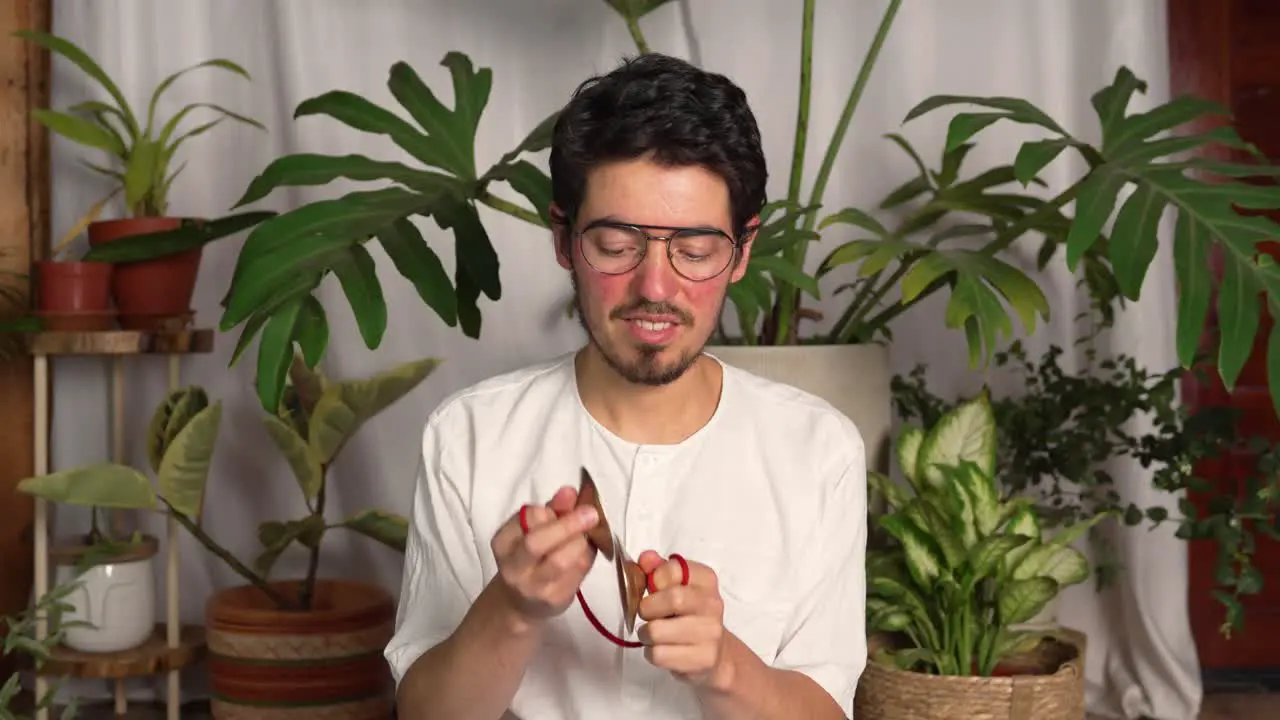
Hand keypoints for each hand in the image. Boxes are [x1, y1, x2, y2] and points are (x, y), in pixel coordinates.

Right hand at [489, 486, 598, 623]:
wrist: (522, 602)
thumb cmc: (531, 558)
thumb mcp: (535, 530)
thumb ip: (553, 509)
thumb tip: (569, 491)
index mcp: (504, 542)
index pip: (527, 517)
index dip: (551, 509)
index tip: (568, 504)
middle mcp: (513, 566)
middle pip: (537, 542)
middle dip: (567, 525)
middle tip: (591, 514)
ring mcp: (533, 586)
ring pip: (559, 560)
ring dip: (579, 542)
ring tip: (587, 536)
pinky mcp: (555, 599)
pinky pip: (577, 572)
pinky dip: (587, 557)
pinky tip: (587, 551)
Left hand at [635, 550, 729, 686]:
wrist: (715, 655)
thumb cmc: (689, 616)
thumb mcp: (676, 587)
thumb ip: (659, 570)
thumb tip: (645, 558)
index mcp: (706, 580)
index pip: (673, 569)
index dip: (654, 579)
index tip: (654, 588)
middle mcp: (713, 604)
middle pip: (671, 599)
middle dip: (647, 608)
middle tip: (647, 614)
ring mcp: (710, 633)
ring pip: (657, 631)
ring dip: (646, 634)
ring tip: (655, 635)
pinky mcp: (703, 659)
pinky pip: (659, 655)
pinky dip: (651, 653)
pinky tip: (662, 650)